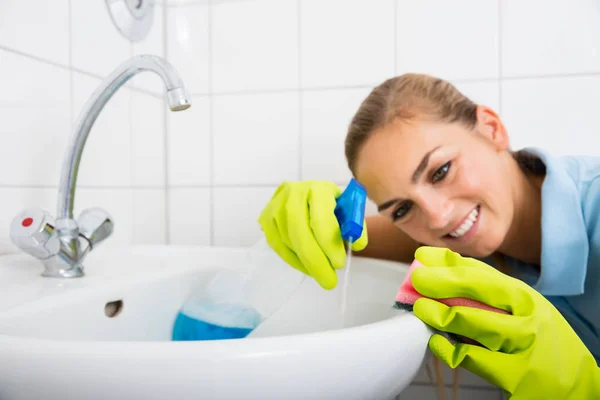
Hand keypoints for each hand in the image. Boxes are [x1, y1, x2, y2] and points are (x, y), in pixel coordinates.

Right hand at [257, 180, 367, 288]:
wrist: (308, 195)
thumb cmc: (331, 205)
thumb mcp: (348, 210)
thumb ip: (354, 226)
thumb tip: (356, 244)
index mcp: (317, 189)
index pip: (320, 219)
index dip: (329, 244)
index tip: (339, 264)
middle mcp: (293, 195)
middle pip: (300, 233)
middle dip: (316, 261)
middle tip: (329, 281)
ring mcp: (275, 207)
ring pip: (289, 241)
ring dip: (306, 263)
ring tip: (322, 273)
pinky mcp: (266, 220)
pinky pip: (279, 247)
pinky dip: (294, 261)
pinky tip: (308, 268)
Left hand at [410, 246, 599, 398]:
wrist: (575, 384)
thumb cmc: (539, 340)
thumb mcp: (520, 309)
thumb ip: (485, 292)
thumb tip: (440, 269)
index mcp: (525, 297)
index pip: (482, 273)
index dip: (448, 263)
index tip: (422, 257)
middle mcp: (527, 317)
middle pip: (481, 291)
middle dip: (444, 281)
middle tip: (417, 279)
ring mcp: (523, 346)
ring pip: (477, 324)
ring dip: (443, 315)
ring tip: (421, 309)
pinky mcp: (516, 376)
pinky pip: (475, 359)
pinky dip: (450, 349)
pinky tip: (435, 342)